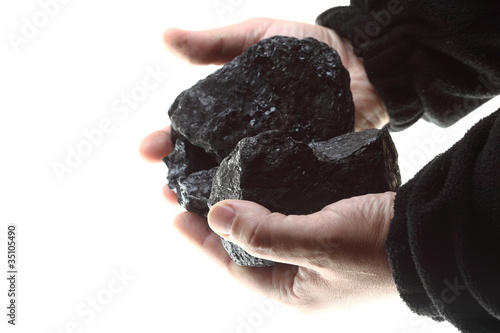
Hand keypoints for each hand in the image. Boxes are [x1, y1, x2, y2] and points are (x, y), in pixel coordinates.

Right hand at [140, 18, 388, 199]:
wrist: (364, 64)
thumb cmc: (309, 48)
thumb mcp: (258, 38)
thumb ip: (216, 43)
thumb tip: (164, 38)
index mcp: (232, 113)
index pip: (190, 130)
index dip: (167, 139)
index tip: (147, 151)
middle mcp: (247, 141)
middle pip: (207, 165)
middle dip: (183, 180)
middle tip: (165, 194)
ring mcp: (274, 160)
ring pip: (237, 185)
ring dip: (213, 200)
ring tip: (193, 212)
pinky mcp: (301, 174)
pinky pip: (276, 193)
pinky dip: (259, 206)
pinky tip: (245, 218)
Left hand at [175, 192, 397, 311]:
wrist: (429, 234)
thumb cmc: (379, 247)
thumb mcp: (318, 242)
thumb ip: (265, 233)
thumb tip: (218, 216)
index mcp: (293, 291)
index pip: (233, 265)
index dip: (203, 240)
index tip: (175, 214)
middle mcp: (300, 278)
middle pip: (245, 249)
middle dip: (216, 225)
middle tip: (187, 197)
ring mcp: (315, 258)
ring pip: (264, 233)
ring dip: (241, 213)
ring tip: (216, 190)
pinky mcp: (328, 236)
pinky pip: (286, 221)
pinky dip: (268, 206)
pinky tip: (258, 189)